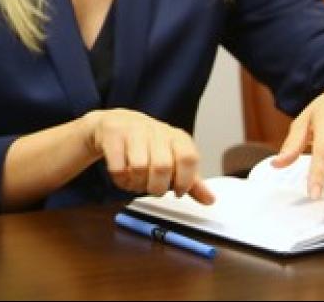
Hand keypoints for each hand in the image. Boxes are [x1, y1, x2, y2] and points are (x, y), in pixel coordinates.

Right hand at [84, 108, 213, 203]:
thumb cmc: (148, 145)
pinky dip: (121, 180)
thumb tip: (210, 200)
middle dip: (157, 187)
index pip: (188, 158)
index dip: (184, 180)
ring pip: (139, 167)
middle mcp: (156, 130)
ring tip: (136, 184)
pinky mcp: (112, 133)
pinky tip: (123, 178)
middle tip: (153, 190)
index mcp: (176, 137)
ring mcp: (133, 130)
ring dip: (137, 185)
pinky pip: (118, 167)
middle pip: (162, 166)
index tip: (177, 191)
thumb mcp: (172, 159)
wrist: (115, 123)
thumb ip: (191, 181)